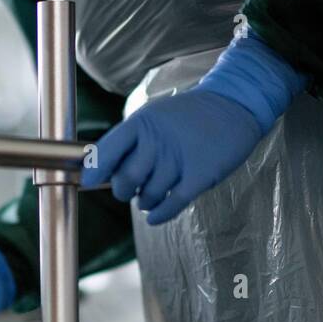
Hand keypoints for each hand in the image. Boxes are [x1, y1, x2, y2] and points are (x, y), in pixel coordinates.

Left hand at [86, 89, 263, 223]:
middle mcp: (158, 141)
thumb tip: (100, 167)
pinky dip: (159, 215)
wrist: (234, 106)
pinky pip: (171, 205)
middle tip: (130, 190)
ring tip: (152, 194)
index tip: (89, 182)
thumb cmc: (189, 116)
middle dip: (123, 190)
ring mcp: (179, 159)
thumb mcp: (154, 116)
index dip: (95, 170)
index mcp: (143, 123)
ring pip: (149, 196)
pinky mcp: (199, 176)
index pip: (108, 149)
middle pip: (126, 179)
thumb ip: (130, 140)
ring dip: (146, 201)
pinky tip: (156, 215)